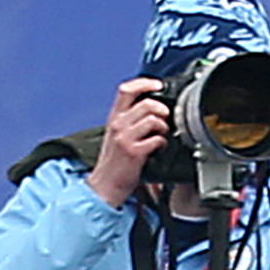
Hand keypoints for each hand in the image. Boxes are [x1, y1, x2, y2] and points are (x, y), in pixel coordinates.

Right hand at [87, 79, 168, 207]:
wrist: (105, 185)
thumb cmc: (114, 162)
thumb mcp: (117, 135)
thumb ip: (130, 120)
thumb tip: (154, 108)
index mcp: (114, 118)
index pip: (126, 90)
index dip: (145, 83)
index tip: (158, 85)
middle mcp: (118, 125)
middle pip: (146, 103)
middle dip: (162, 110)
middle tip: (164, 119)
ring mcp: (125, 138)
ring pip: (153, 119)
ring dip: (164, 127)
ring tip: (162, 134)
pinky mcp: (134, 152)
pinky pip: (157, 139)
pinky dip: (163, 143)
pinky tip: (160, 148)